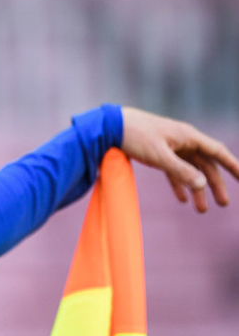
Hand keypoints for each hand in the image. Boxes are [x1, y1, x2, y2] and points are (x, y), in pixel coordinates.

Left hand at [121, 107, 238, 212]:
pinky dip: (178, 184)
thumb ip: (181, 171)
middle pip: (205, 164)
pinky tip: (182, 199)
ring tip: (201, 209)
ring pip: (189, 169)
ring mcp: (170, 146)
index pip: (217, 151)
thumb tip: (202, 185)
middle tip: (222, 204)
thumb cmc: (136, 136)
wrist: (110, 126)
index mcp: (188, 136)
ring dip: (196, 188)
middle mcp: (182, 140)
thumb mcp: (159, 156)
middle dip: (214, 184)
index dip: (232, 165)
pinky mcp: (157, 152)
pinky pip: (173, 170)